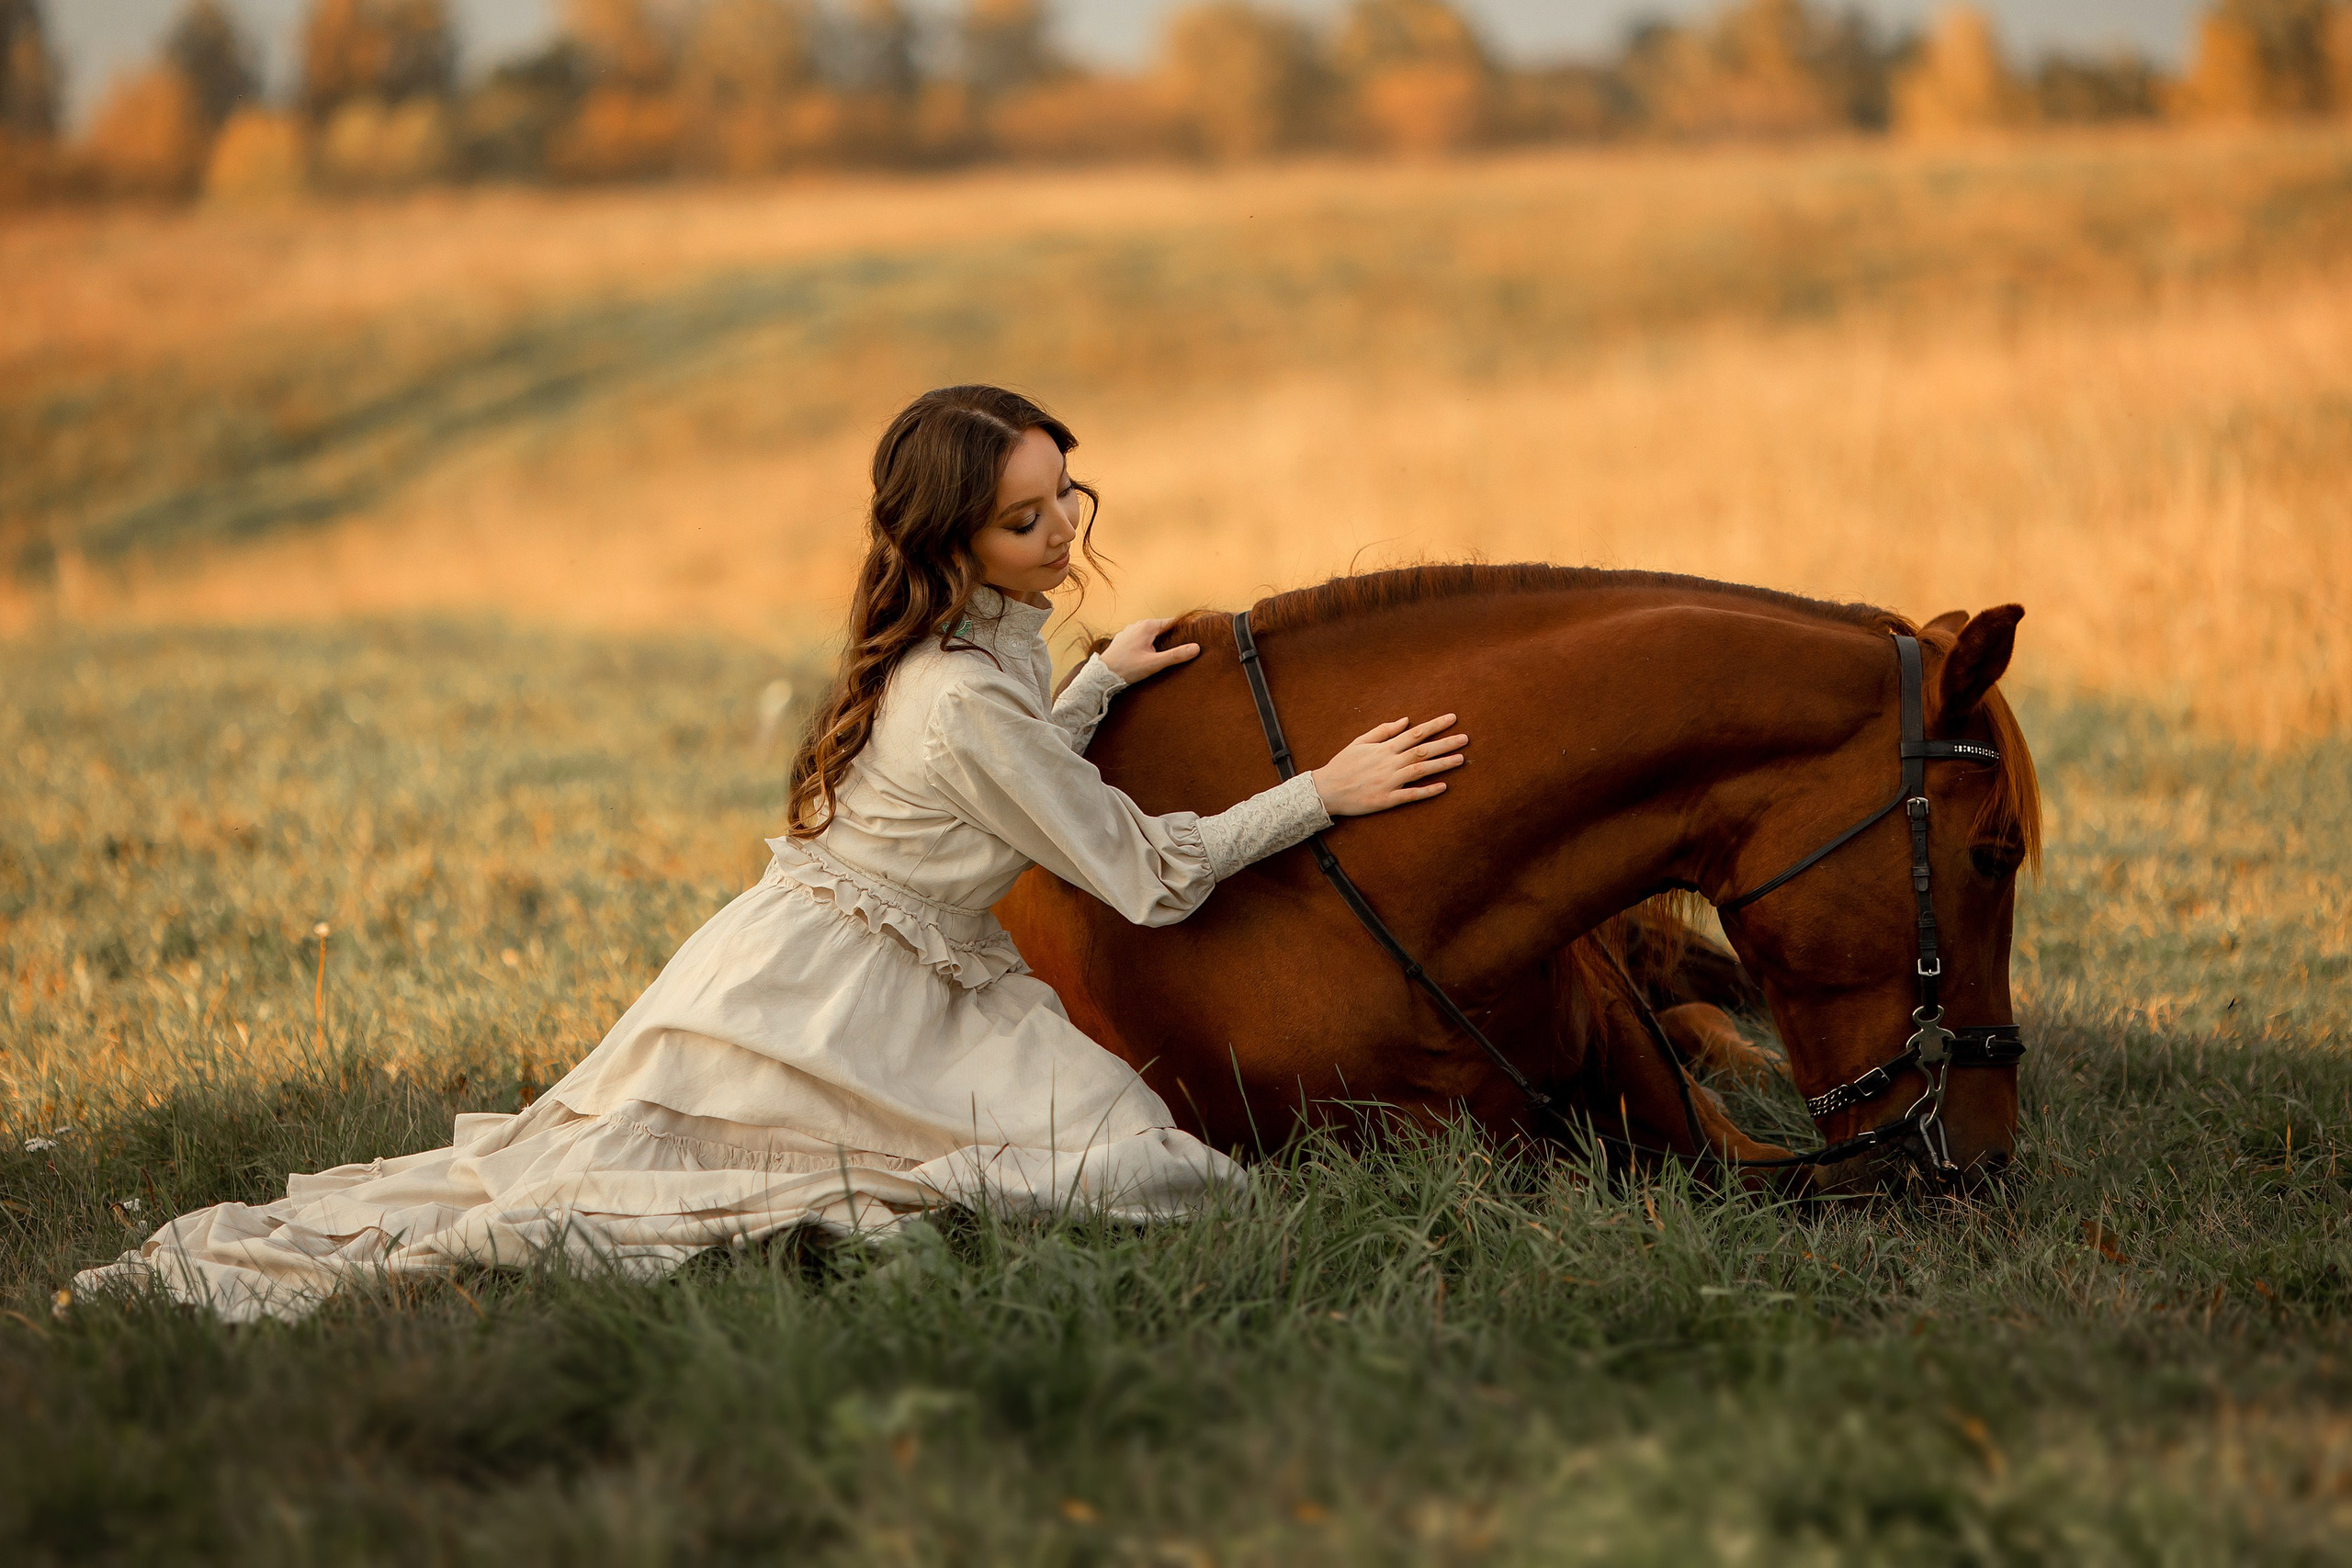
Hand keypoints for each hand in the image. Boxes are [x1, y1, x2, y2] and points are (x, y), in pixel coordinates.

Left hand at [1100, 617, 1200, 684]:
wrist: (1101, 675)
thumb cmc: (1127, 668)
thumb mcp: (1155, 663)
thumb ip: (1176, 655)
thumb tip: (1196, 648)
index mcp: (1147, 626)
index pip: (1172, 623)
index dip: (1184, 630)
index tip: (1194, 637)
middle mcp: (1138, 625)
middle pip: (1162, 628)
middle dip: (1172, 638)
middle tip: (1182, 649)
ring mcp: (1129, 631)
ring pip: (1151, 634)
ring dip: (1159, 642)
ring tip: (1167, 654)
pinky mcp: (1124, 640)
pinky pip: (1141, 639)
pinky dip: (1148, 645)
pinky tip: (1150, 656)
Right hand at [1311, 714, 1467, 816]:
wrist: (1326, 790)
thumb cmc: (1343, 764)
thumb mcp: (1360, 742)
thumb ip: (1383, 730)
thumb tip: (1406, 720)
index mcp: (1384, 748)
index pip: (1415, 733)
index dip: (1435, 725)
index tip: (1452, 718)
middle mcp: (1389, 763)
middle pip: (1422, 750)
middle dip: (1446, 743)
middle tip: (1466, 738)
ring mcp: (1389, 782)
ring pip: (1420, 770)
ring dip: (1442, 764)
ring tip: (1460, 759)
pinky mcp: (1386, 799)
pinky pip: (1410, 795)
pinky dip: (1427, 791)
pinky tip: (1443, 787)